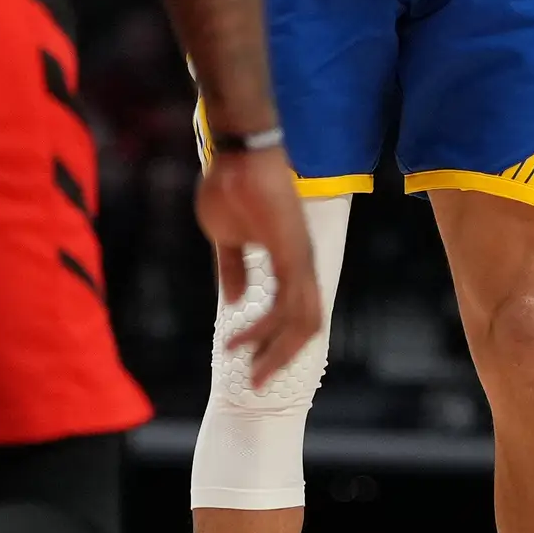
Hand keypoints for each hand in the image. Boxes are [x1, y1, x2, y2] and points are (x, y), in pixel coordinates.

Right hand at [199, 145, 322, 385]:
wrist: (237, 151)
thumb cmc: (232, 185)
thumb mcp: (227, 237)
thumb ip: (234, 268)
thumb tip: (235, 299)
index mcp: (291, 261)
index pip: (296, 314)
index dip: (276, 342)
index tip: (246, 360)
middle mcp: (302, 264)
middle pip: (306, 326)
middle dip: (280, 358)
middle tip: (255, 381)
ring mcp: (300, 258)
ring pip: (302, 320)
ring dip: (275, 349)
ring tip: (249, 368)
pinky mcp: (291, 251)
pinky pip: (290, 301)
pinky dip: (268, 326)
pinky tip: (244, 338)